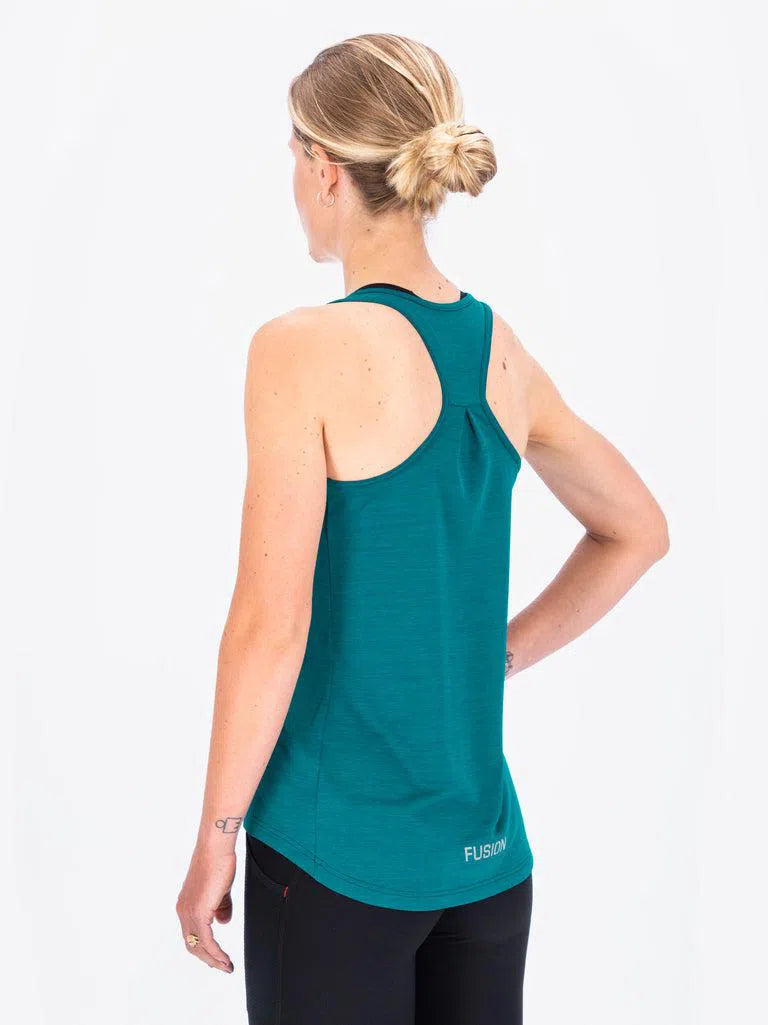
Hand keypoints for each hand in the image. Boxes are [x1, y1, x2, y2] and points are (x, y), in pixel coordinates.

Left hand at [176, 845, 235, 972]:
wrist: (215, 848)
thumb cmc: (218, 862)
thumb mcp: (220, 890)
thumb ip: (221, 907)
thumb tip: (223, 922)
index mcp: (186, 905)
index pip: (191, 935)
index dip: (203, 949)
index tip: (216, 958)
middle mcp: (183, 910)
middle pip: (192, 945)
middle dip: (208, 959)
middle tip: (223, 967)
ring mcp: (189, 912)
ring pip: (198, 946)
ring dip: (213, 959)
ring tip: (227, 966)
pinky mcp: (198, 912)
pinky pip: (206, 941)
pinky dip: (216, 953)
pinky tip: (225, 958)